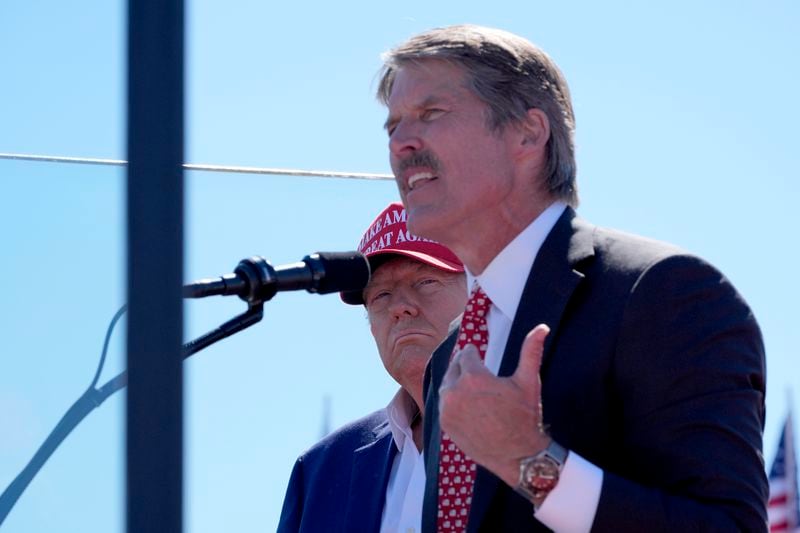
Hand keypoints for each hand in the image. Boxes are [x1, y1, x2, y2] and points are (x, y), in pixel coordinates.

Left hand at [438, 324, 550, 486]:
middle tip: (471, 367)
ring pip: (446, 387)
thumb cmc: (525, 417)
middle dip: (463, 367)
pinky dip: (452, 402)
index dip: (472, 353)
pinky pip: (444, 406)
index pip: (465, 355)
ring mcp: (447, 410)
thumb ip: (531, 351)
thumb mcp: (528, 381)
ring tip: (468, 385)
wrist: (518, 457)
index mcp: (473, 378)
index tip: (475, 352)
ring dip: (455, 383)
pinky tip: (465, 404)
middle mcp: (454, 392)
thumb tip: (542, 327)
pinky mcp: (445, 425)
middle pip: (453, 369)